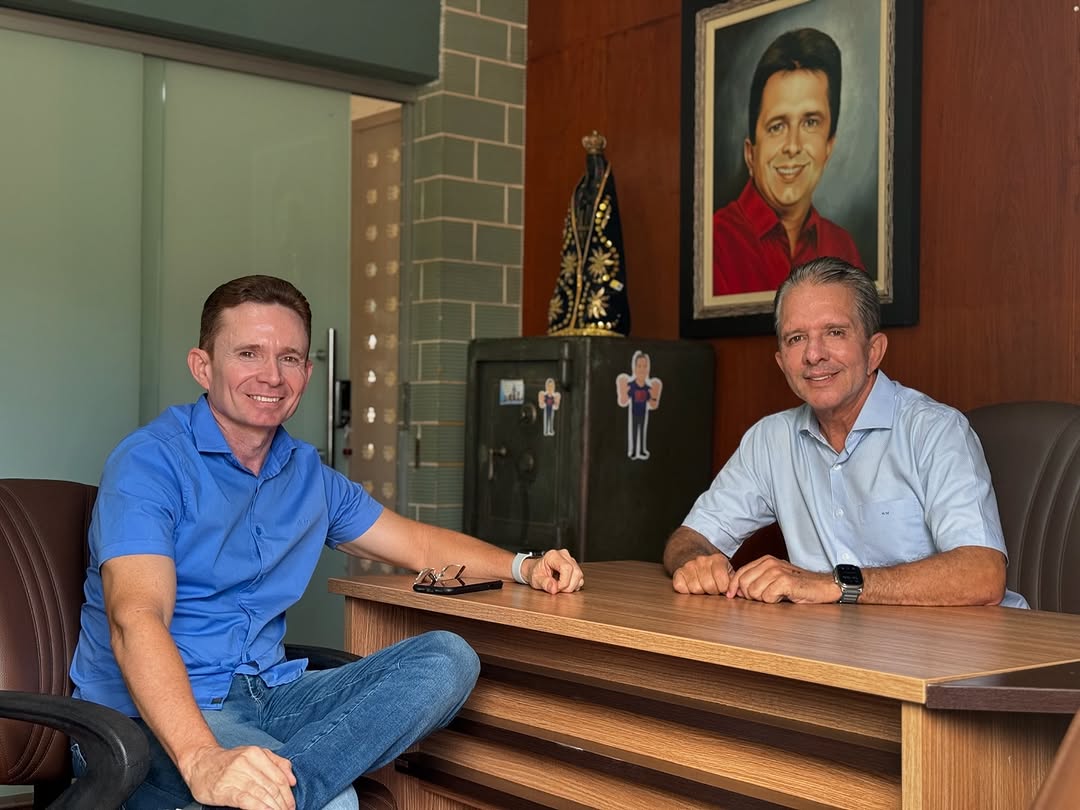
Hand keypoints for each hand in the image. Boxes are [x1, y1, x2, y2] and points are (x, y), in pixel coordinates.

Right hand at [181, 744, 296, 809]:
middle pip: (271, 787)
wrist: (200, 763)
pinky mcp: (225, 789)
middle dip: (282, 804)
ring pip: (261, 794)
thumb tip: (292, 780)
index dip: (288, 794)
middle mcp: (246, 763)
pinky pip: (247, 800)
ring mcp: (235, 776)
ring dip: (273, 807)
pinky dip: (259, 808)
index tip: (292, 805)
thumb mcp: (254, 754)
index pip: (278, 777)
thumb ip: (276, 763)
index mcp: (256, 753)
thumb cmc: (229, 761)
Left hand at [523, 549, 583, 592]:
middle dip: (568, 586)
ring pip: (579, 575)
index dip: (564, 581)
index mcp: (553, 556)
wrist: (536, 569)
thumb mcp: (535, 579)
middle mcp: (564, 555)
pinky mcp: (574, 566)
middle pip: (575, 572)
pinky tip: (564, 585)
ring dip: (571, 586)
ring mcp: (570, 560)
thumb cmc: (536, 572)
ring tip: (560, 587)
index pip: (566, 568)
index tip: (557, 588)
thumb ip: (544, 583)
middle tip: (557, 589)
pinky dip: (574, 585)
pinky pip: (580, 578)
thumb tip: (554, 588)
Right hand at [671, 553, 735, 594]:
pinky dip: (686, 591)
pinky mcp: (678, 573)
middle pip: (709, 586)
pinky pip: (681, 587)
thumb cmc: (713, 570)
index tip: (722, 588)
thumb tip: (740, 592)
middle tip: (712, 588)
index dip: (723, 588)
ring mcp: (689, 566)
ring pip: (696, 589)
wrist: (692, 556)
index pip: (722, 581)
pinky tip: (691, 586)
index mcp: (717, 559)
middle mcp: (702, 560)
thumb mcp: (727, 571)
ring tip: (702, 587)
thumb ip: (733, 581)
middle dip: (712, 591)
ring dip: (700, 592)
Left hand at [726, 555, 838, 603]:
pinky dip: (773, 601)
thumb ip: (757, 580)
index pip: (740, 573)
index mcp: (765, 560)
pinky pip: (767, 597)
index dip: (733, 586)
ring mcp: (777, 571)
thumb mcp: (775, 578)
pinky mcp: (784, 581)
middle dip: (750, 595)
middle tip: (765, 597)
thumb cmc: (799, 585)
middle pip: (744, 584)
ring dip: (763, 599)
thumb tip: (736, 590)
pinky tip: (783, 597)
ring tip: (776, 596)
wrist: (823, 586)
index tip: (731, 595)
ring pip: (754, 592)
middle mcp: (769, 563)